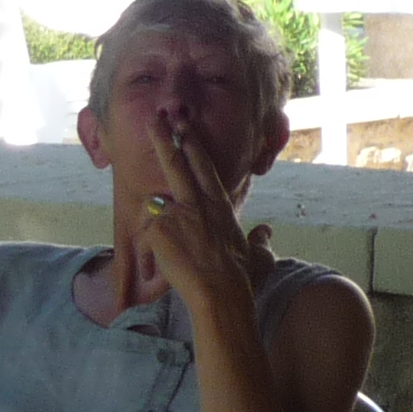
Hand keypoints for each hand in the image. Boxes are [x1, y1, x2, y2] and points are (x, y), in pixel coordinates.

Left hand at [140, 128, 269, 307]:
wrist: (220, 293)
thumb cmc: (242, 276)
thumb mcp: (258, 254)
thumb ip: (259, 239)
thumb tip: (264, 231)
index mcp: (219, 206)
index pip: (203, 168)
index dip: (192, 145)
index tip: (183, 126)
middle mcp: (197, 204)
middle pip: (176, 164)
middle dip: (165, 139)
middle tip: (156, 118)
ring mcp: (175, 214)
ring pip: (156, 206)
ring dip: (159, 222)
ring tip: (177, 245)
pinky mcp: (157, 229)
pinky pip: (148, 232)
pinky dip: (153, 244)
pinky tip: (167, 259)